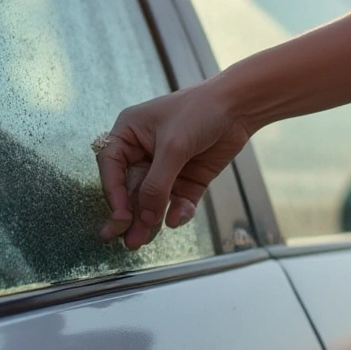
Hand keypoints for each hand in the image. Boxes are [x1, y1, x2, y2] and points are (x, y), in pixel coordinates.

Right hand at [96, 79, 251, 249]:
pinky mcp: (187, 179)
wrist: (239, 107)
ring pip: (152, 200)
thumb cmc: (199, 111)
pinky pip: (177, 202)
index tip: (120, 217)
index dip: (113, 193)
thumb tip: (144, 218)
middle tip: (123, 240)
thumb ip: (157, 184)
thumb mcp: (173, 146)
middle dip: (129, 214)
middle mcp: (143, 152)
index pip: (111, 167)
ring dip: (148, 220)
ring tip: (141, 242)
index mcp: (129, 134)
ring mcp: (166, 168)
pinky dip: (177, 212)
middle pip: (130, 189)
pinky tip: (178, 217)